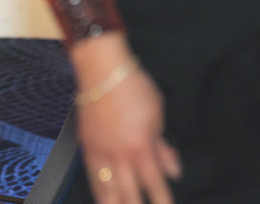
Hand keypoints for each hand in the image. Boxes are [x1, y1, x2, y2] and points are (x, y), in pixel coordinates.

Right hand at [71, 36, 179, 203]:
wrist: (101, 69)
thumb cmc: (131, 86)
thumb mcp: (157, 115)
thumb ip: (163, 147)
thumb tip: (172, 169)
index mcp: (140, 147)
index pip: (154, 183)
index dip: (162, 200)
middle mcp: (119, 154)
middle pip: (128, 193)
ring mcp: (100, 151)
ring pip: (106, 189)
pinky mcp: (87, 144)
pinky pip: (91, 173)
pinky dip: (97, 189)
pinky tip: (100, 196)